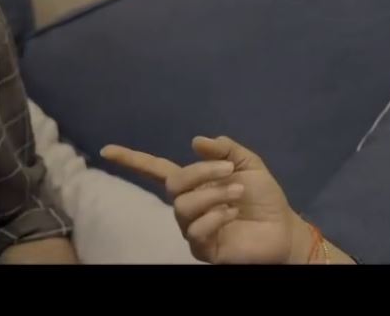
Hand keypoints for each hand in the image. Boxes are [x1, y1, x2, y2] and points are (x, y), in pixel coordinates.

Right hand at [100, 135, 311, 263]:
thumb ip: (225, 150)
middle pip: (174, 184)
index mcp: (195, 183)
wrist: (283, 229)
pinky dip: (215, 217)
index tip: (106, 150)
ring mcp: (194, 228)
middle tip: (229, 171)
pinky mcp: (203, 249)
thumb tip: (195, 141)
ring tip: (237, 192)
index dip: (132, 159)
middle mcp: (188, 205)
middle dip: (201, 172)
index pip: (156, 169)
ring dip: (212, 194)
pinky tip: (232, 214)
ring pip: (184, 207)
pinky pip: (196, 231)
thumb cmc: (263, 198)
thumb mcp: (249, 164)